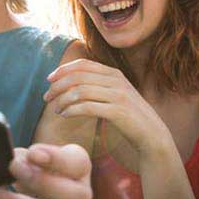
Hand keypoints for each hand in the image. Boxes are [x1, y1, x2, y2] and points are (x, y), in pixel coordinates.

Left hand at [0, 143, 91, 198]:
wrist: (47, 191)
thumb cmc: (40, 166)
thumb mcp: (38, 153)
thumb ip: (27, 155)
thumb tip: (7, 158)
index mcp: (79, 168)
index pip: (76, 163)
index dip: (56, 159)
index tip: (32, 152)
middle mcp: (81, 195)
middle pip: (72, 197)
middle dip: (40, 182)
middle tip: (11, 166)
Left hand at [43, 58, 170, 156]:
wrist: (151, 134)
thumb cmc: (129, 116)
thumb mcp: (115, 94)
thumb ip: (98, 84)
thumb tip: (71, 81)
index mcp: (114, 73)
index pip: (83, 64)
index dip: (63, 70)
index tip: (49, 79)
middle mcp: (116, 81)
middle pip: (78, 77)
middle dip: (58, 86)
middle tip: (47, 97)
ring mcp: (118, 95)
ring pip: (80, 91)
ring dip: (63, 100)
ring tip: (56, 109)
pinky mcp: (117, 112)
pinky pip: (87, 107)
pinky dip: (72, 110)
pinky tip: (65, 115)